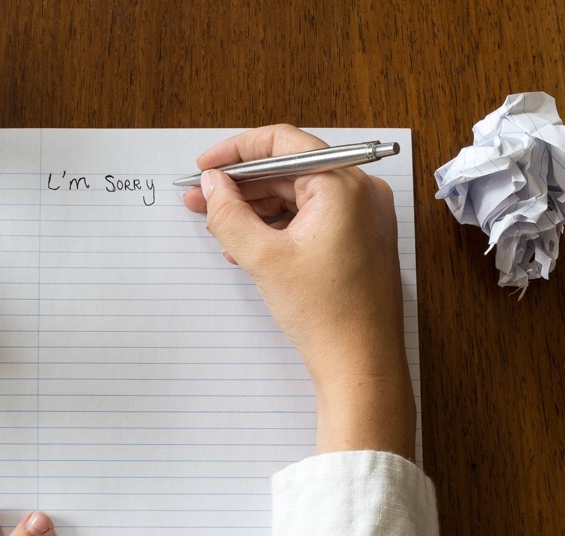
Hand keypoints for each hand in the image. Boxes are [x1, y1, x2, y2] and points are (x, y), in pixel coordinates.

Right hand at [182, 124, 414, 458]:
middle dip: (242, 186)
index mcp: (344, 185)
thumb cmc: (326, 314)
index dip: (237, 151)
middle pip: (289, 169)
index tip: (205, 167)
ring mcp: (364, 217)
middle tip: (201, 200)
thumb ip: (230, 214)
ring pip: (298, 196)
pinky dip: (279, 227)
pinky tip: (247, 246)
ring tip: (218, 228)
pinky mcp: (360, 241)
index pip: (284, 142)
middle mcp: (361, 192)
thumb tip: (212, 185)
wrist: (360, 365)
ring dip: (256, 208)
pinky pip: (312, 218)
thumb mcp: (263, 259)